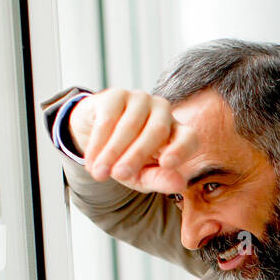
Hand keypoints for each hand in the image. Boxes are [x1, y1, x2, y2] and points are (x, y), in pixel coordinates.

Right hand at [68, 88, 200, 192]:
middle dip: (136, 155)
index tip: (167, 164)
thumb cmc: (126, 160)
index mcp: (177, 132)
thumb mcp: (143, 176)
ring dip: (112, 152)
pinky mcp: (117, 94)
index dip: (180, 149)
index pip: (188, 137)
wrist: (95, 139)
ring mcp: (141, 100)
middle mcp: (163, 111)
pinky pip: (109, 119)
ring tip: (99, 173)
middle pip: (157, 131)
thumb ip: (160, 180)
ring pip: (130, 125)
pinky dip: (98, 142)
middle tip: (119, 175)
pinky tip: (91, 160)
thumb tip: (180, 185)